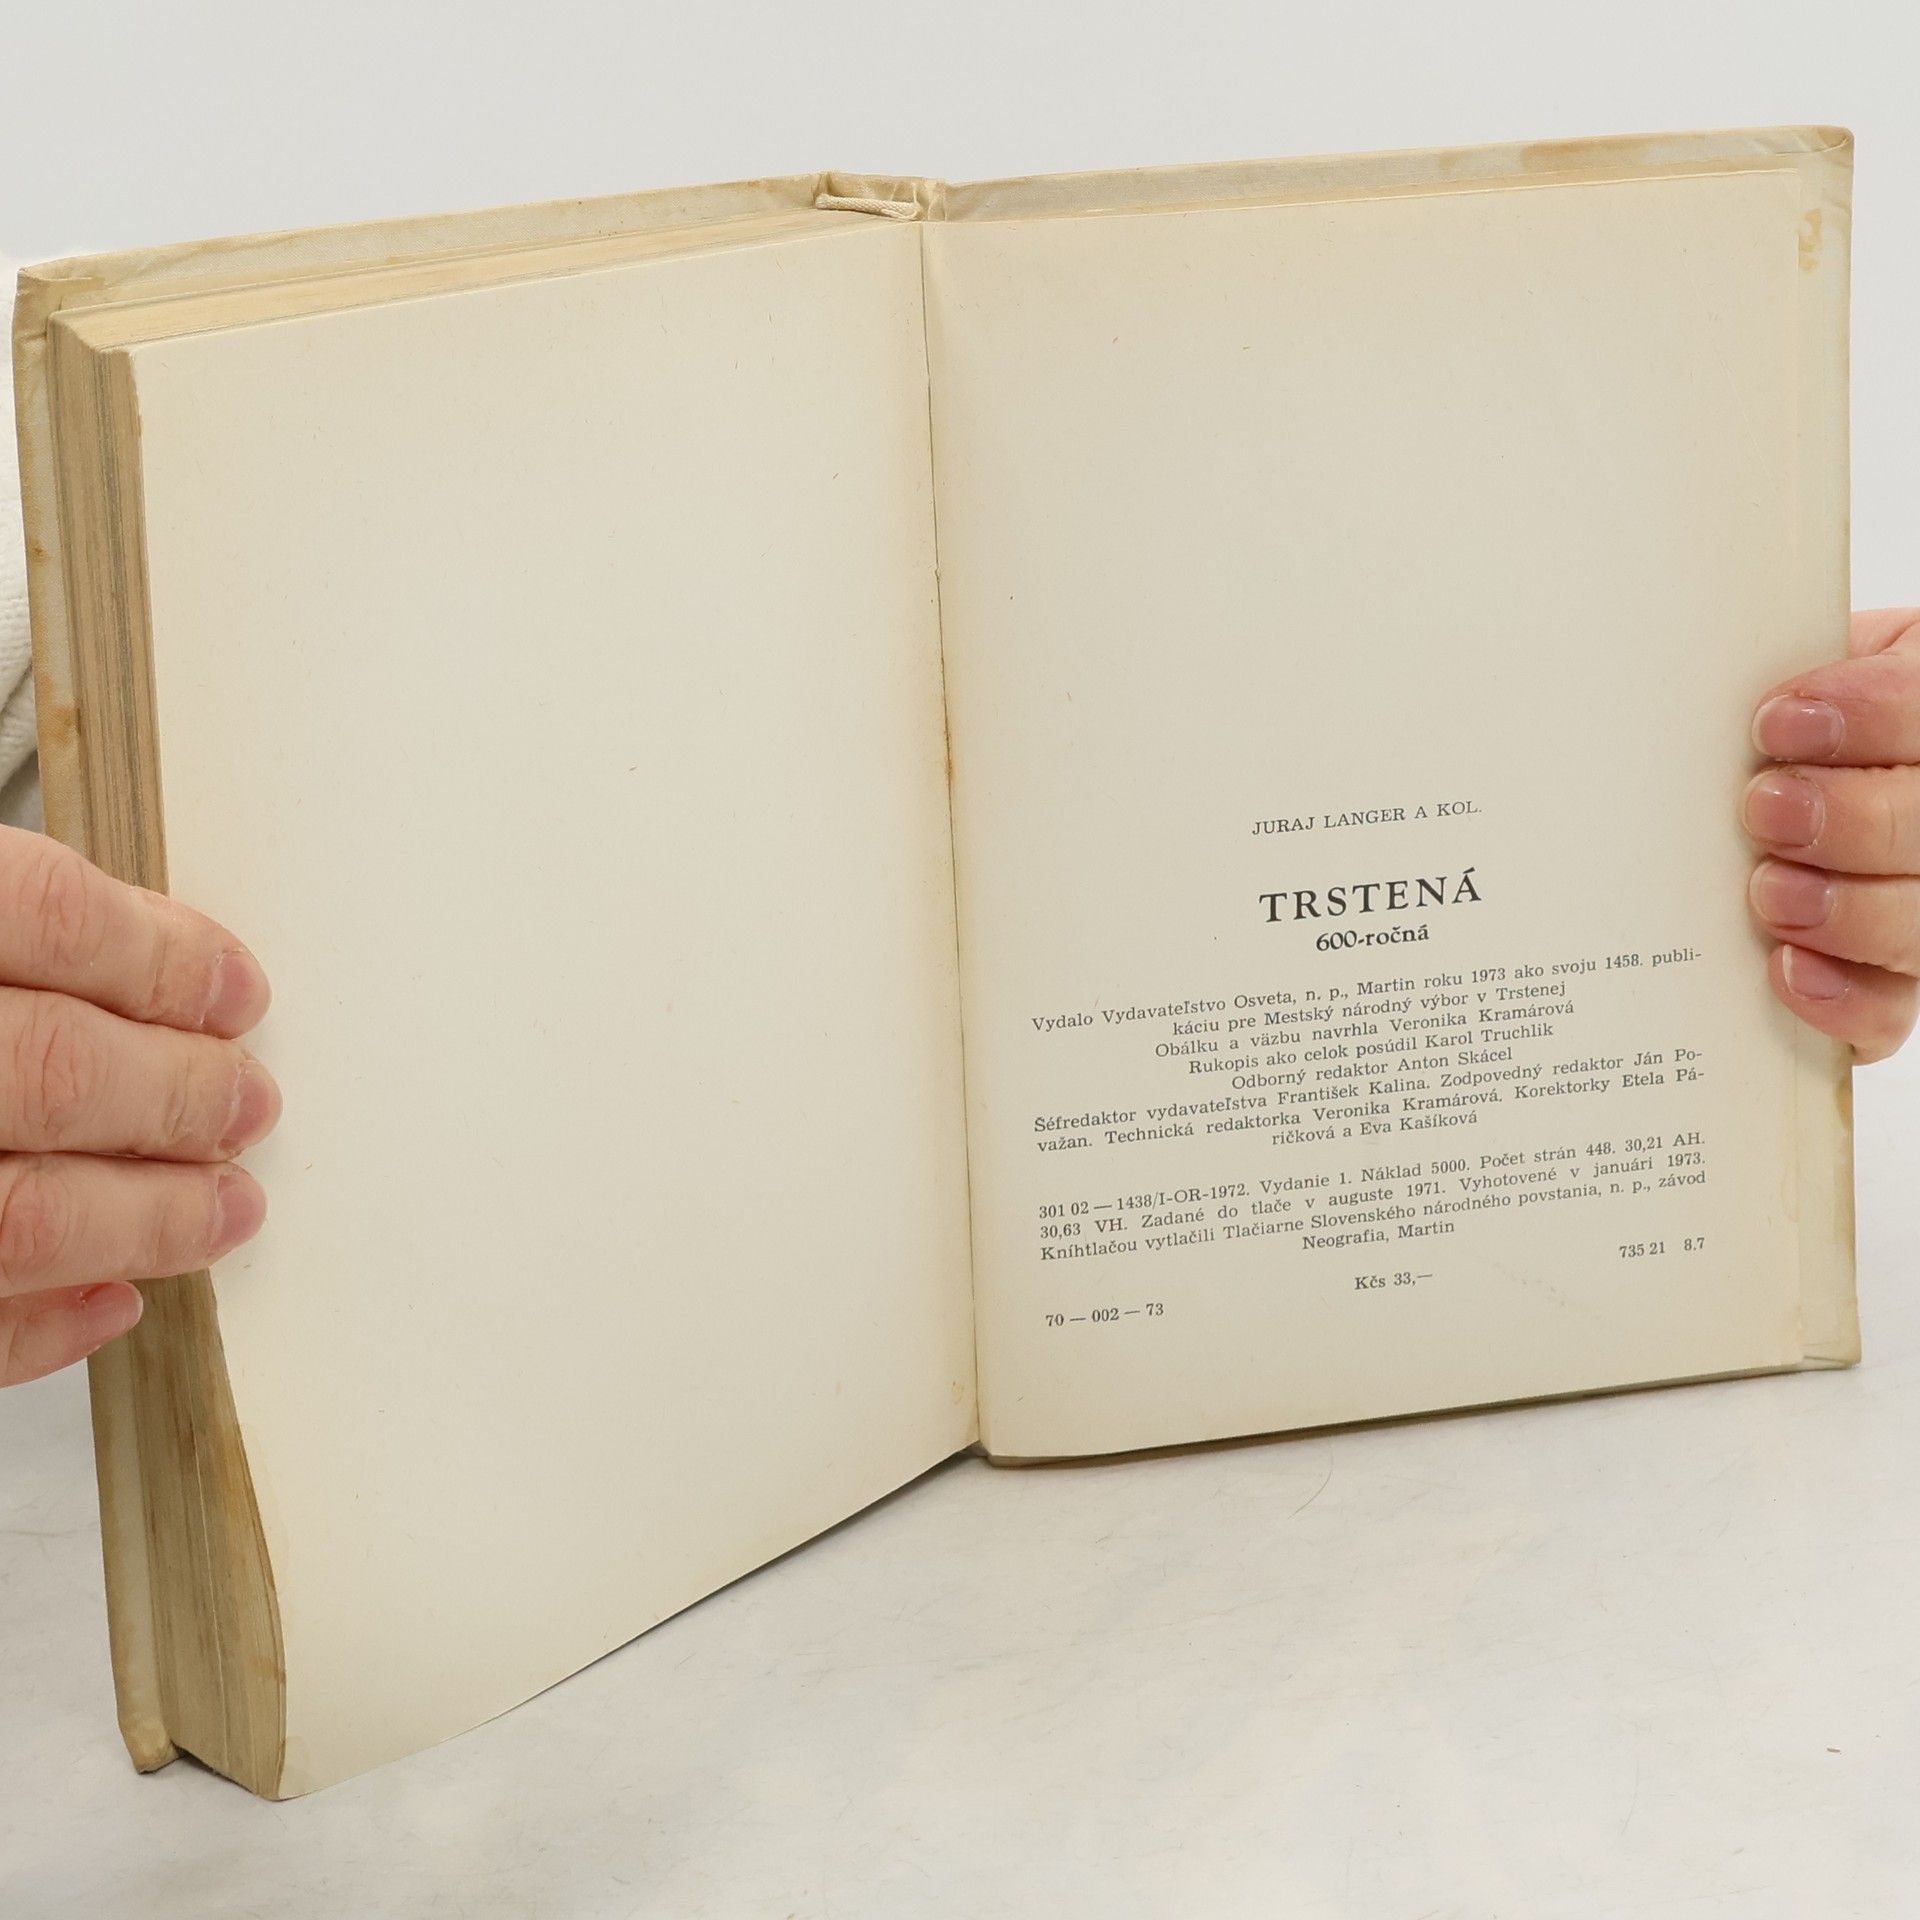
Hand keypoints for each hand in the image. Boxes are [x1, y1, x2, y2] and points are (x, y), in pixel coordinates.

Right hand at [0, 827, 277, 1387]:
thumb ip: (17, 934)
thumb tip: (149, 956)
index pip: (42, 918)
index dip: (161, 958)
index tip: (238, 990)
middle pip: (53, 1069)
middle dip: (180, 1094)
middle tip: (252, 1103)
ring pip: (21, 1215)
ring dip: (147, 1218)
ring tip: (227, 1210)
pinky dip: (38, 1327)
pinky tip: (112, 1302)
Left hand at [1744, 607, 1919, 1062]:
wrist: (1790, 783)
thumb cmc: (1797, 726)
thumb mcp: (1805, 674)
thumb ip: (1796, 672)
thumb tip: (1753, 697)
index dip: (1875, 714)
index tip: (1777, 722)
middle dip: (1853, 819)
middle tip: (1765, 808)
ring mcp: (1917, 904)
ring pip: (1919, 921)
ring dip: (1847, 909)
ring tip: (1768, 890)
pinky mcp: (1889, 982)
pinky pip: (1888, 1009)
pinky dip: (1842, 997)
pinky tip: (1787, 970)